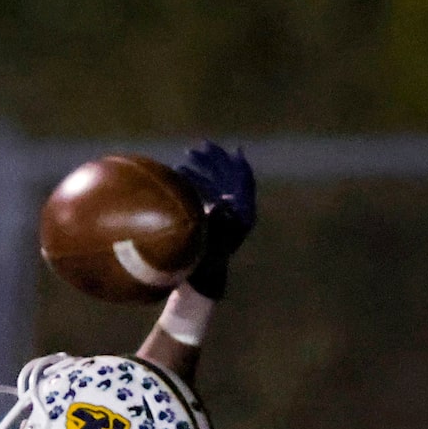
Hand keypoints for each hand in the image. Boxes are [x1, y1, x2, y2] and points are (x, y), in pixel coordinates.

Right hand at [171, 141, 255, 300]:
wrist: (200, 281)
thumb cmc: (205, 263)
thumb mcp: (212, 240)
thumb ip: (218, 221)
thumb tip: (224, 201)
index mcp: (244, 216)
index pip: (244, 182)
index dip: (238, 165)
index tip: (232, 149)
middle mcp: (238, 212)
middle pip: (230, 177)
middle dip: (215, 161)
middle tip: (199, 147)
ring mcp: (226, 214)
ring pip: (218, 183)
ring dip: (203, 169)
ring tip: (186, 157)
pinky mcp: (213, 217)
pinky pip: (208, 192)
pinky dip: (197, 181)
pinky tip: (183, 174)